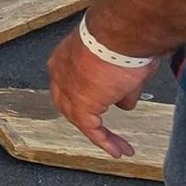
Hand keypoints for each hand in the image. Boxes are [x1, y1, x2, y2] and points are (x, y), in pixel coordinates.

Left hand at [47, 27, 155, 158]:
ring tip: (119, 146)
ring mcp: (67, 88)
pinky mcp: (80, 104)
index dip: (87, 95)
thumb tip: (125, 101)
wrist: (121, 34)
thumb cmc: (125, 38)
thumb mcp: (123, 61)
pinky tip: (118, 150)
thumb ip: (121, 84)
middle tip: (104, 131)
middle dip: (88, 118)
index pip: (72, 81)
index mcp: (67, 56)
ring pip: (80, 117)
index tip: (103, 103)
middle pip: (69, 102)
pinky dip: (104, 141)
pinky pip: (90, 128)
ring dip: (100, 133)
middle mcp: (60, 72)